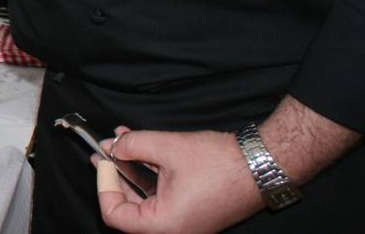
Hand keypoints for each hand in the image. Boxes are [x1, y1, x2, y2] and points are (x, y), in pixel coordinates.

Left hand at [94, 127, 262, 232]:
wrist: (261, 165)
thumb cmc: (220, 163)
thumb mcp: (168, 147)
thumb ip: (132, 146)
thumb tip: (112, 147)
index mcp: (164, 225)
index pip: (115, 215)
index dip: (104, 184)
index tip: (103, 160)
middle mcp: (173, 231)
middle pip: (128, 208)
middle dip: (115, 173)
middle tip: (105, 149)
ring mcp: (184, 224)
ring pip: (144, 199)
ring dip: (131, 169)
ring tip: (121, 140)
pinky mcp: (192, 213)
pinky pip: (161, 196)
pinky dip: (149, 173)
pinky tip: (142, 148)